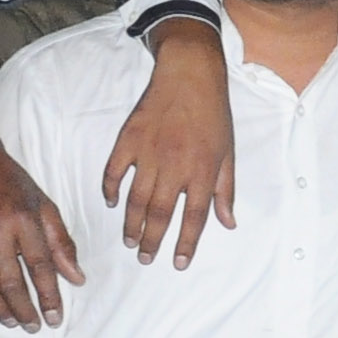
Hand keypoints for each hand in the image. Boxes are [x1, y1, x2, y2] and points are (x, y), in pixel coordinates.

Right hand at [0, 113, 82, 329]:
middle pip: (10, 282)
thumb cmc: (10, 181)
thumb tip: (76, 278)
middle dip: (24, 310)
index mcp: (23, 218)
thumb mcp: (43, 204)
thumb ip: (60, 242)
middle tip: (34, 326)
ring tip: (12, 321)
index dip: (49, 296)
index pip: (40, 267)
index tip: (55, 318)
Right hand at [106, 17, 238, 269]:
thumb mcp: (228, 153)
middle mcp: (175, 166)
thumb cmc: (213, 114)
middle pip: (161, 214)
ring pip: (135, 199)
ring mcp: (149, 152)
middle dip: (153, 241)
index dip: (186, 243)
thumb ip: (225, 190)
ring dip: (131, 224)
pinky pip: (113, 171)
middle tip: (146, 258)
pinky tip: (110, 203)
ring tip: (130, 242)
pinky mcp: (129, 138)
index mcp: (202, 170)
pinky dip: (109, 189)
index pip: (195, 217)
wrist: (190, 73)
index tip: (178, 263)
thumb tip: (228, 223)